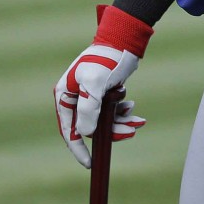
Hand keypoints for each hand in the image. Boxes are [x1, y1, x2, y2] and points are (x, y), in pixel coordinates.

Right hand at [54, 5, 152, 167]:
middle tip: (130, 132)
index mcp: (65, 94)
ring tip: (137, 120)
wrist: (122, 40)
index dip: (78, 148)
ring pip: (104, 120)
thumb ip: (88, 109)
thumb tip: (85, 134)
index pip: (68, 129)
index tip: (89, 164)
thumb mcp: (95, 84)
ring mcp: (89, 96)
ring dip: (120, 123)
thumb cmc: (106, 59)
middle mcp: (75, 96)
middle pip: (90, 126)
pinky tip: (132, 108)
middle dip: (111, 131)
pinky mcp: (103, 93)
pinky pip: (111, 111)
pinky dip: (122, 112)